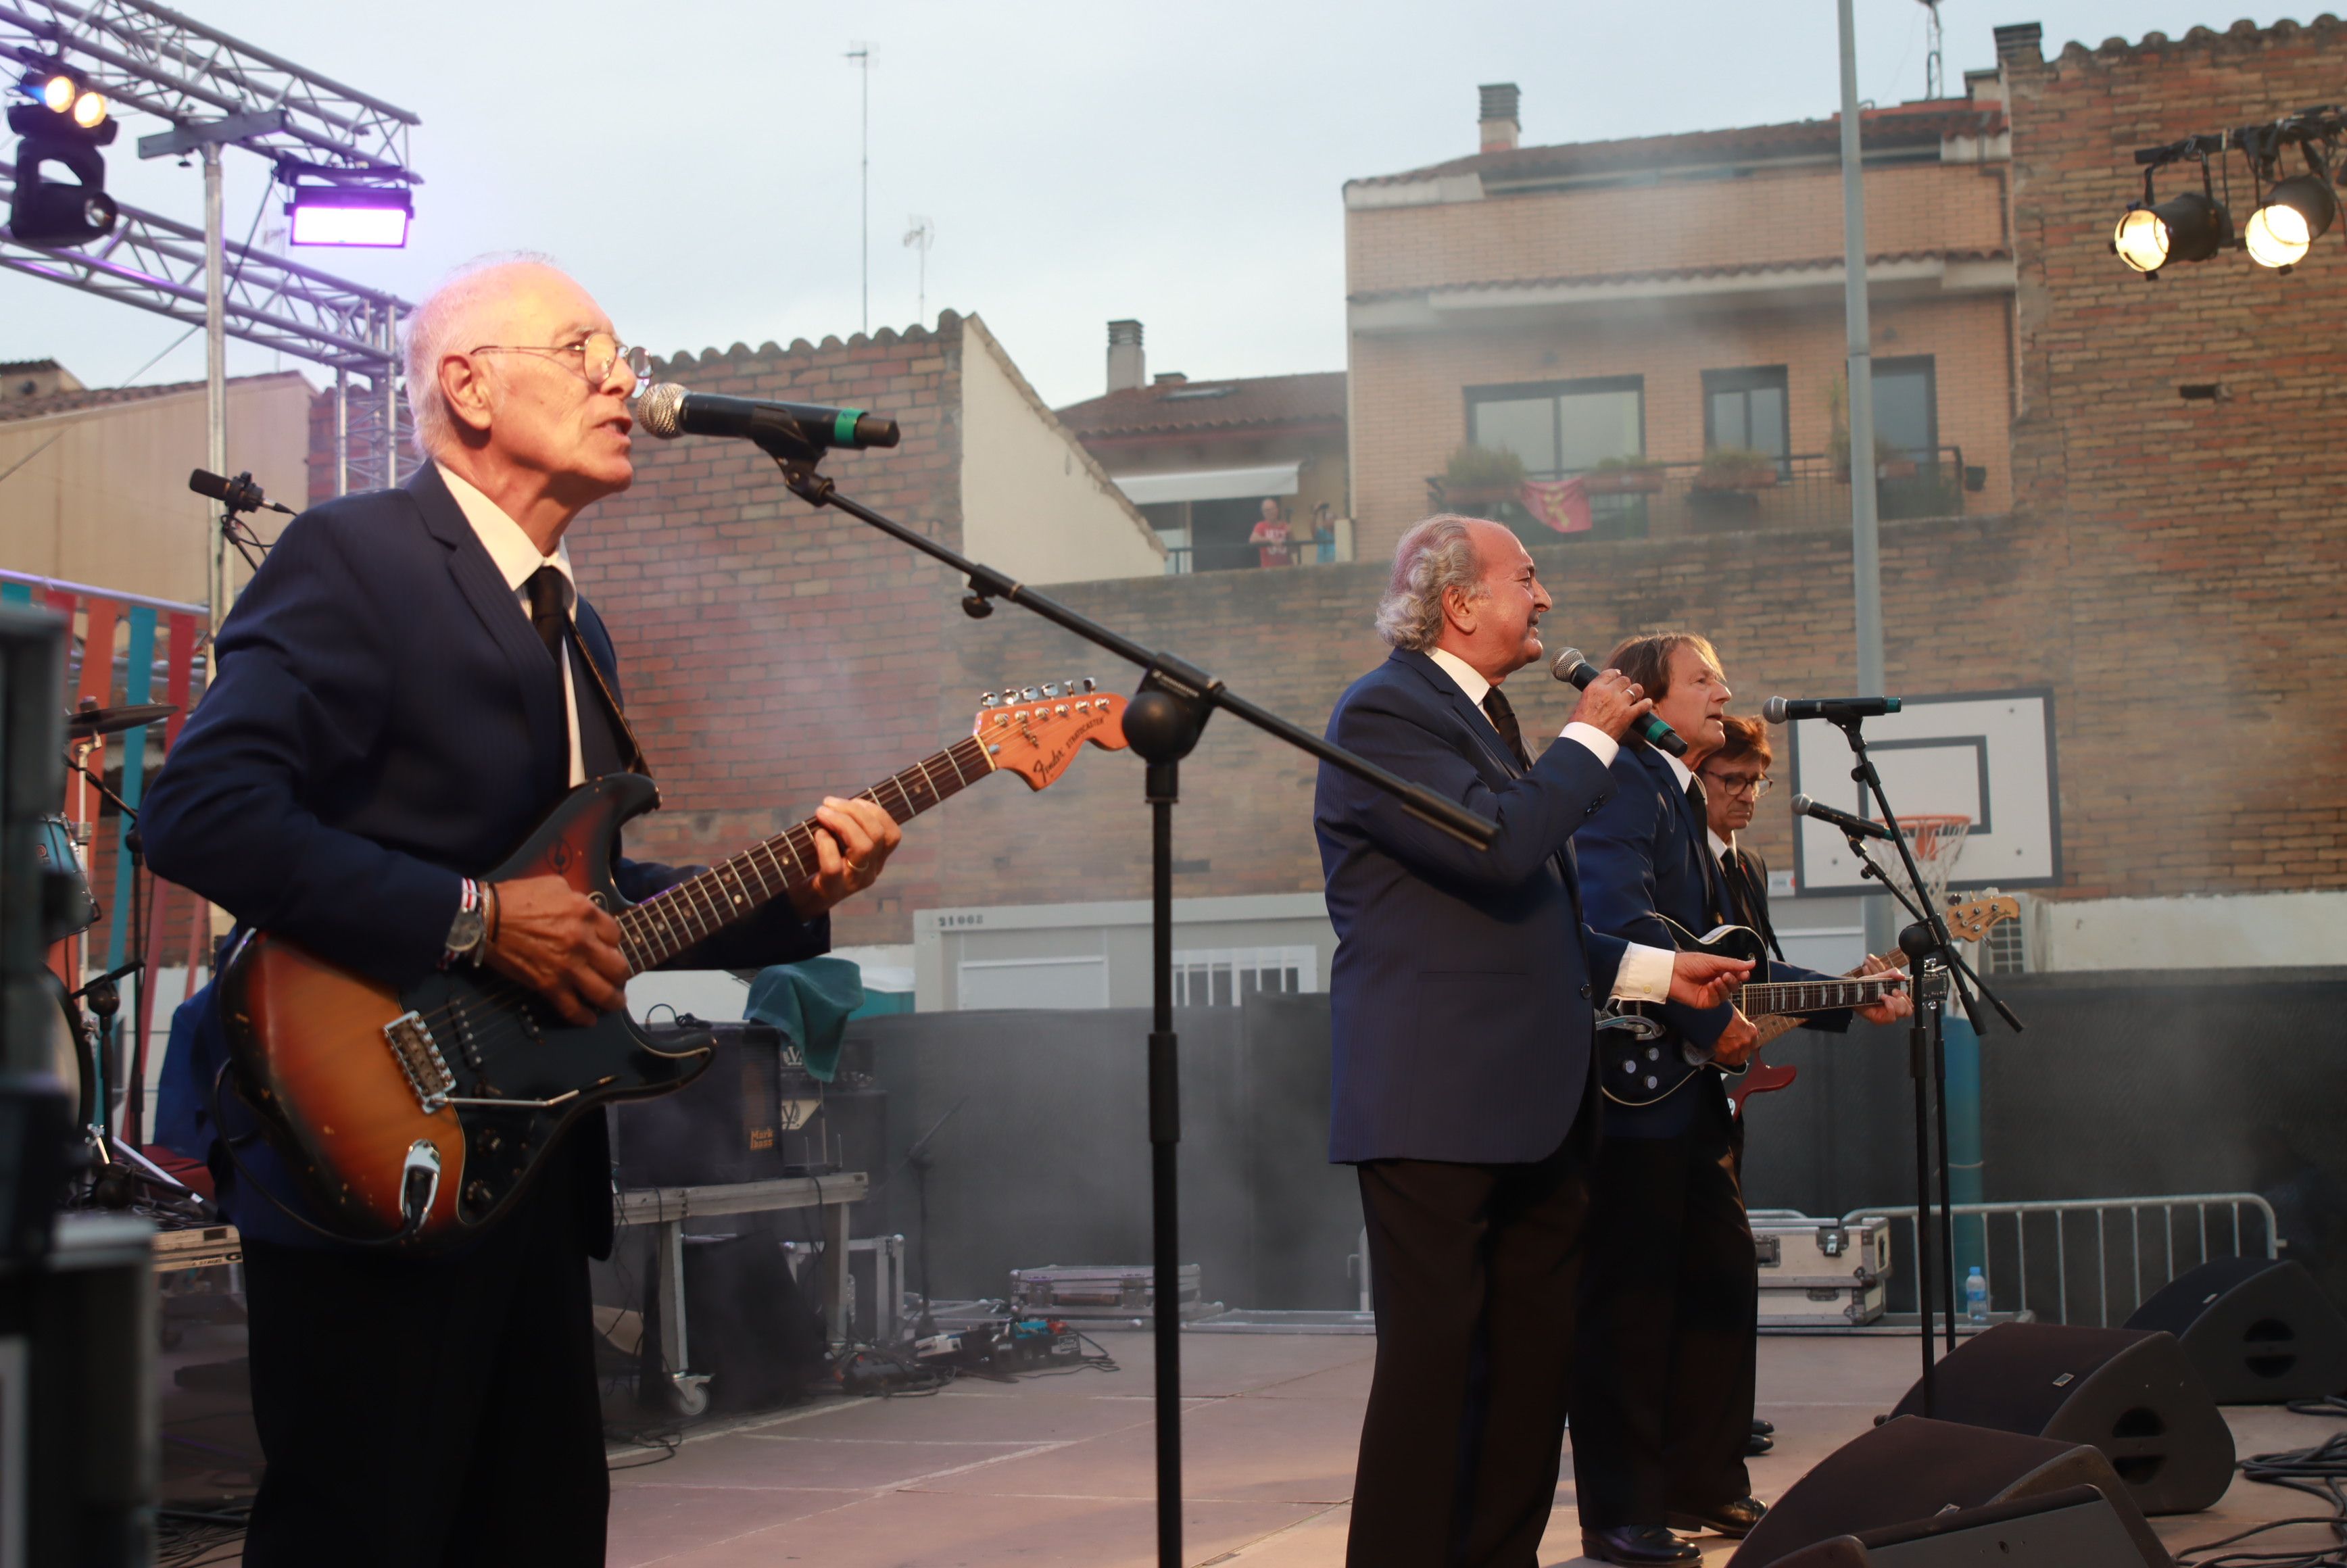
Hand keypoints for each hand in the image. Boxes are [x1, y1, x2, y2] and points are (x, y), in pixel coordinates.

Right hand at [484, 874, 628, 1025]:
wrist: (486, 919)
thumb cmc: (517, 898)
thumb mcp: (556, 886)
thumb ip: (578, 900)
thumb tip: (586, 912)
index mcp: (586, 914)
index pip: (616, 935)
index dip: (613, 944)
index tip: (608, 949)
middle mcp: (583, 942)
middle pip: (619, 967)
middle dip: (621, 974)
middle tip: (617, 977)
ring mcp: (568, 967)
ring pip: (604, 993)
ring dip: (613, 1000)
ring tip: (614, 1002)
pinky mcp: (549, 986)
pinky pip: (573, 1009)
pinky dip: (584, 1017)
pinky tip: (590, 1019)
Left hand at [787, 796, 902, 918]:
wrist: (803, 902)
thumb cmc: (818, 866)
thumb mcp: (840, 847)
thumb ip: (846, 829)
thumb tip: (838, 802)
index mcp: (877, 860)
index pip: (892, 834)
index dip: (876, 812)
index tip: (854, 800)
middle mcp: (870, 872)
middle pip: (877, 835)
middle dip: (853, 810)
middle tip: (828, 803)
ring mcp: (853, 882)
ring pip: (863, 846)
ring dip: (842, 821)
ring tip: (821, 812)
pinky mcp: (832, 889)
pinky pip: (834, 865)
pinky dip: (826, 844)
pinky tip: (817, 835)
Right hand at [1567, 667, 1658, 741]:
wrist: (1586, 741)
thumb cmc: (1580, 726)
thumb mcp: (1582, 704)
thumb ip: (1593, 696)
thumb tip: (1599, 697)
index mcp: (1594, 688)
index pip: (1609, 673)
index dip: (1616, 674)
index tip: (1618, 676)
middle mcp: (1608, 692)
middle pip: (1624, 680)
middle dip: (1626, 685)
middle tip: (1626, 691)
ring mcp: (1619, 703)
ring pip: (1636, 689)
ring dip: (1637, 692)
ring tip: (1636, 697)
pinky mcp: (1628, 715)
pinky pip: (1643, 705)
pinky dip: (1646, 704)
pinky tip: (1646, 704)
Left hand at [1667, 948, 1751, 1009]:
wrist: (1672, 972)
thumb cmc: (1689, 963)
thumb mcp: (1714, 961)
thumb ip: (1733, 964)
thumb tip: (1752, 963)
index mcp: (1718, 970)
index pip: (1736, 974)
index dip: (1742, 974)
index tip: (1745, 973)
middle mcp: (1716, 982)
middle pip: (1734, 985)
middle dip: (1733, 980)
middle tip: (1728, 975)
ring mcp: (1711, 993)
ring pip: (1727, 993)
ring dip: (1725, 986)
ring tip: (1718, 980)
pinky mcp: (1705, 1002)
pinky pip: (1717, 1000)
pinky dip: (1717, 993)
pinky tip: (1711, 986)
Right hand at [1711, 1008, 1760, 1067]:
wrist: (1711, 1010)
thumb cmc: (1723, 1010)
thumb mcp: (1737, 1016)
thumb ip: (1741, 1026)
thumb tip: (1737, 1030)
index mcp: (1751, 1032)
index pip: (1752, 1046)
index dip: (1744, 1046)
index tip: (1739, 1046)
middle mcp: (1746, 1041)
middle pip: (1743, 1056)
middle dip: (1736, 1054)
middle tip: (1728, 1051)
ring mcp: (1735, 1048)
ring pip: (1733, 1060)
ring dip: (1726, 1058)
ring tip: (1720, 1053)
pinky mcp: (1724, 1052)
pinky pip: (1721, 1059)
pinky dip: (1717, 1057)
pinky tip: (1713, 1052)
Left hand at [1848, 951, 1913, 1024]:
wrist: (1851, 991)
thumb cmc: (1863, 986)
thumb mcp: (1879, 977)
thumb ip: (1891, 974)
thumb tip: (1902, 976)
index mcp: (1894, 1000)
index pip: (1909, 1003)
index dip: (1907, 996)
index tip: (1896, 989)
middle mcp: (1892, 1008)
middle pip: (1909, 1010)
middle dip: (1902, 1000)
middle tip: (1892, 992)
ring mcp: (1886, 1015)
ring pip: (1903, 1013)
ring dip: (1896, 1003)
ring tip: (1884, 996)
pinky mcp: (1880, 1019)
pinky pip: (1892, 1018)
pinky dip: (1890, 1007)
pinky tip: (1882, 1000)